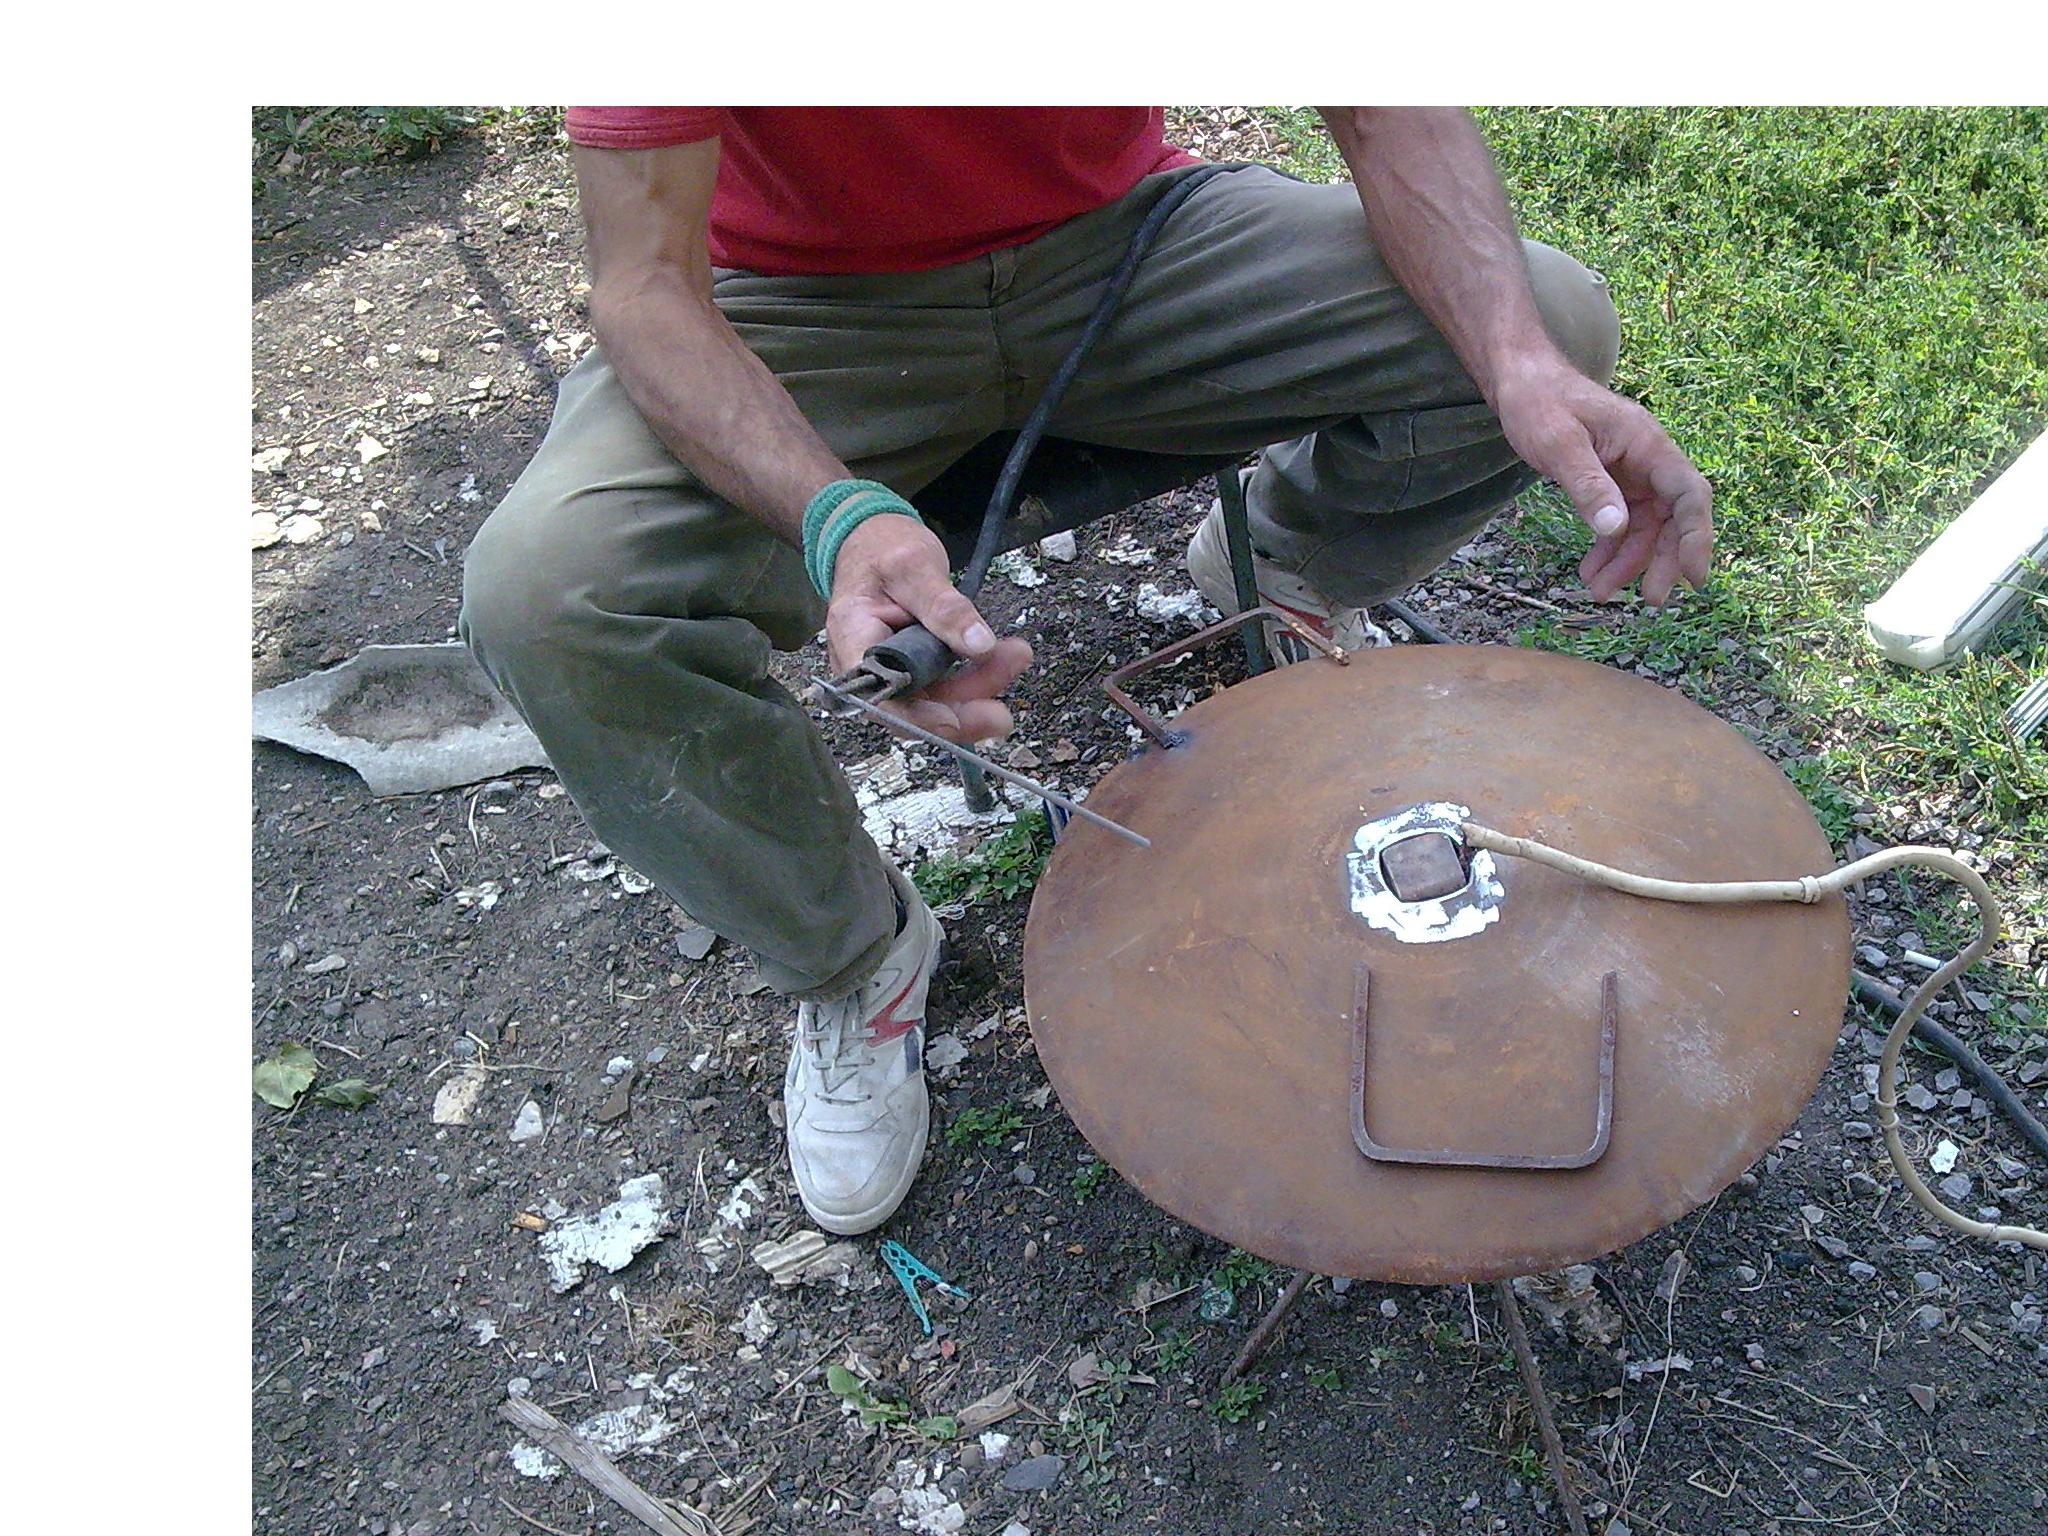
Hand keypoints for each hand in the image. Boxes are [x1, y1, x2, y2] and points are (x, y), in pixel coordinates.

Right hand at [825, 513, 1033, 743]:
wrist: (874, 538)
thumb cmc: (884, 548)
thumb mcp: (916, 567)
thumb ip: (945, 607)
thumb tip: (980, 644)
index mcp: (853, 638)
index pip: (881, 697)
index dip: (920, 717)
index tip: (960, 718)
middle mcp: (865, 665)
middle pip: (911, 708)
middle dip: (962, 709)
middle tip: (1003, 711)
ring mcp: (889, 670)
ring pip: (933, 702)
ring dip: (978, 688)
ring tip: (1016, 656)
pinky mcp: (911, 669)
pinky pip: (943, 687)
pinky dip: (975, 676)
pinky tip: (1002, 656)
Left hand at [1492, 358, 1713, 604]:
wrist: (1522, 384)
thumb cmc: (1540, 404)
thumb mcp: (1559, 445)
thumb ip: (1587, 485)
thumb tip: (1615, 528)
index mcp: (1648, 444)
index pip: (1689, 494)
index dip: (1697, 536)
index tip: (1694, 576)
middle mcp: (1649, 460)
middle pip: (1672, 518)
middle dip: (1662, 560)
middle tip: (1647, 599)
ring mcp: (1633, 473)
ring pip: (1645, 527)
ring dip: (1628, 561)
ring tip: (1597, 592)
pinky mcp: (1614, 483)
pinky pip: (1622, 523)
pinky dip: (1609, 549)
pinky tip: (1591, 571)